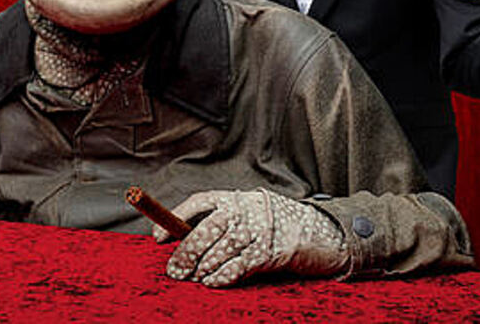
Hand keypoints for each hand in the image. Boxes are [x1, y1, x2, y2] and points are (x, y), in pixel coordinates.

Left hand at [153, 189, 347, 286]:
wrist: (321, 232)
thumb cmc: (276, 225)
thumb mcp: (249, 214)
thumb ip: (222, 223)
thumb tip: (182, 241)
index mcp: (237, 197)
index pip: (200, 202)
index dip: (176, 219)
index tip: (158, 238)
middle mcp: (247, 208)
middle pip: (207, 229)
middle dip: (186, 252)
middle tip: (174, 270)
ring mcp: (260, 228)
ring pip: (221, 249)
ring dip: (203, 267)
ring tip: (194, 278)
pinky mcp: (273, 250)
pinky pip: (240, 265)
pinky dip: (222, 275)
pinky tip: (212, 282)